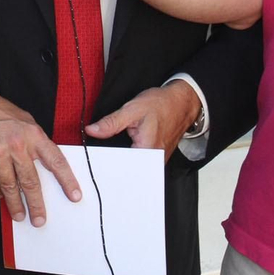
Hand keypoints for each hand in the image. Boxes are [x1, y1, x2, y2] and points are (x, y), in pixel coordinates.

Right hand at [0, 91, 80, 226]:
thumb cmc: (3, 114)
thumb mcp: (28, 123)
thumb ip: (38, 143)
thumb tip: (48, 165)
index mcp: (34, 136)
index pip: (56, 162)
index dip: (67, 181)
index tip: (74, 196)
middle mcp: (17, 146)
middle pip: (31, 182)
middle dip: (36, 204)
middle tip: (39, 219)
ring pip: (10, 187)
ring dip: (15, 204)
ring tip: (19, 215)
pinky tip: (1, 196)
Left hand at [85, 81, 201, 161]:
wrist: (181, 102)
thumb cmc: (161, 104)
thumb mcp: (132, 109)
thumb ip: (111, 122)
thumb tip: (92, 130)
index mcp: (148, 150)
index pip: (124, 169)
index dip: (108, 168)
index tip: (95, 165)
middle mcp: (155, 160)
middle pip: (130, 172)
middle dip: (114, 170)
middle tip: (99, 165)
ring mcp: (157, 160)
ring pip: (136, 169)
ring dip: (123, 165)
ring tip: (108, 163)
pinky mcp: (157, 157)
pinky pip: (142, 163)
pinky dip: (131, 160)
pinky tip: (122, 156)